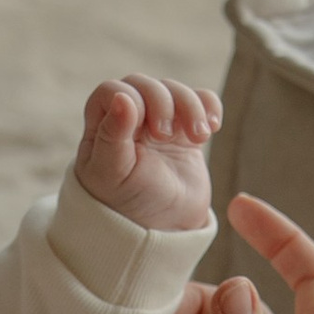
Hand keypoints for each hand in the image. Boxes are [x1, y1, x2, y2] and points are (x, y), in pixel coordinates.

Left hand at [74, 73, 221, 237]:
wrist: (163, 228)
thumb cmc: (127, 204)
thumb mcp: (112, 174)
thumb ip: (112, 135)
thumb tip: (123, 97)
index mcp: (102, 124)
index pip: (114, 90)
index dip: (133, 101)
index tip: (146, 133)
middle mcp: (130, 117)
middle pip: (147, 85)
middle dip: (163, 103)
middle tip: (167, 137)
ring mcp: (160, 120)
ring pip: (176, 90)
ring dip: (191, 107)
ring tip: (199, 137)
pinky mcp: (187, 129)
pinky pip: (202, 100)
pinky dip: (210, 107)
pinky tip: (212, 128)